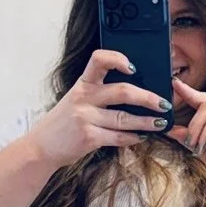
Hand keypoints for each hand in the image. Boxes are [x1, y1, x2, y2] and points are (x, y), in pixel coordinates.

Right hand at [27, 49, 171, 170]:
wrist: (41, 147)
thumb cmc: (64, 122)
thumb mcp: (76, 100)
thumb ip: (99, 94)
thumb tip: (135, 94)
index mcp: (82, 84)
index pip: (98, 60)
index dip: (118, 59)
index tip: (134, 67)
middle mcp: (83, 98)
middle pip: (122, 91)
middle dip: (147, 97)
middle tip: (164, 103)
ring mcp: (85, 118)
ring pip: (124, 118)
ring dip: (146, 121)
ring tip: (160, 123)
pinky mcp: (88, 137)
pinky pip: (118, 137)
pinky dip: (132, 138)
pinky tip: (140, 137)